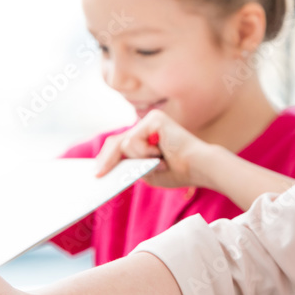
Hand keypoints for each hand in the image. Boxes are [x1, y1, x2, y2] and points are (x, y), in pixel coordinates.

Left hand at [94, 110, 212, 188]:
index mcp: (146, 137)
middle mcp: (147, 126)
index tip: (96, 170)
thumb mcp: (147, 172)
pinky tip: (161, 153)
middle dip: (106, 159)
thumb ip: (130, 166)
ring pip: (125, 144)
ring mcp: (150, 121)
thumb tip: (105, 167)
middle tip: (98, 174)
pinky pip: (133, 141)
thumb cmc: (178, 171)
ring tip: (159, 162)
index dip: (106, 157)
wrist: (198, 167)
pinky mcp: (153, 119)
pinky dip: (144, 153)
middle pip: (116, 141)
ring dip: (139, 160)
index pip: (120, 145)